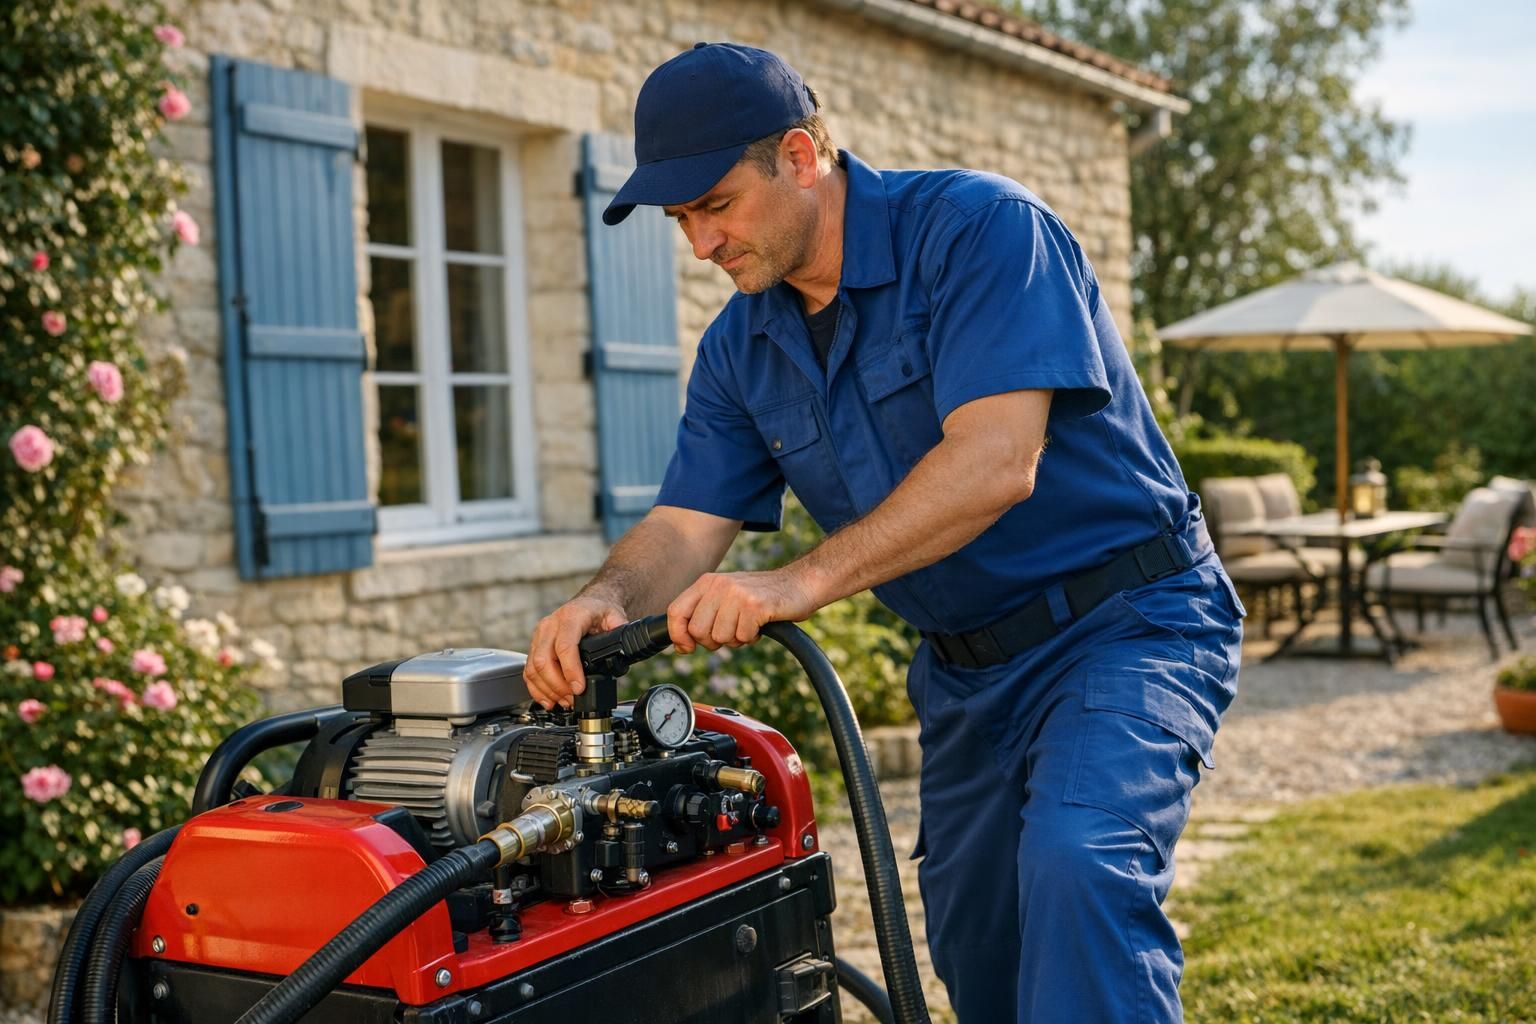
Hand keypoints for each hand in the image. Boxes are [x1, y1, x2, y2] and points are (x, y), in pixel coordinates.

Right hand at [524, 596, 627, 708]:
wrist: (588, 604)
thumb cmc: (598, 611)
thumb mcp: (614, 616)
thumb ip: (619, 632)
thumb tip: (624, 649)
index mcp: (570, 616)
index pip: (565, 646)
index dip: (570, 670)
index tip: (579, 688)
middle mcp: (550, 625)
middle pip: (543, 660)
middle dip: (558, 686)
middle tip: (573, 699)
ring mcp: (539, 636)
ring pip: (533, 668)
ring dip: (548, 690)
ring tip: (565, 702)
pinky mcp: (534, 647)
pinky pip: (529, 671)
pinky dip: (537, 689)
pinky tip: (549, 700)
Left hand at [666, 569, 817, 653]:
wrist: (799, 583)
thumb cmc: (761, 596)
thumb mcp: (726, 596)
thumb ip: (703, 614)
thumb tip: (681, 644)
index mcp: (707, 582)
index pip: (676, 612)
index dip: (678, 635)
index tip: (687, 648)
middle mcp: (719, 585)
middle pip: (697, 631)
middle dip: (713, 641)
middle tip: (732, 631)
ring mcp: (737, 594)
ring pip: (720, 637)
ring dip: (736, 639)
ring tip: (748, 624)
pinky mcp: (755, 605)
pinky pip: (742, 637)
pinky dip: (752, 637)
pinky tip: (760, 624)